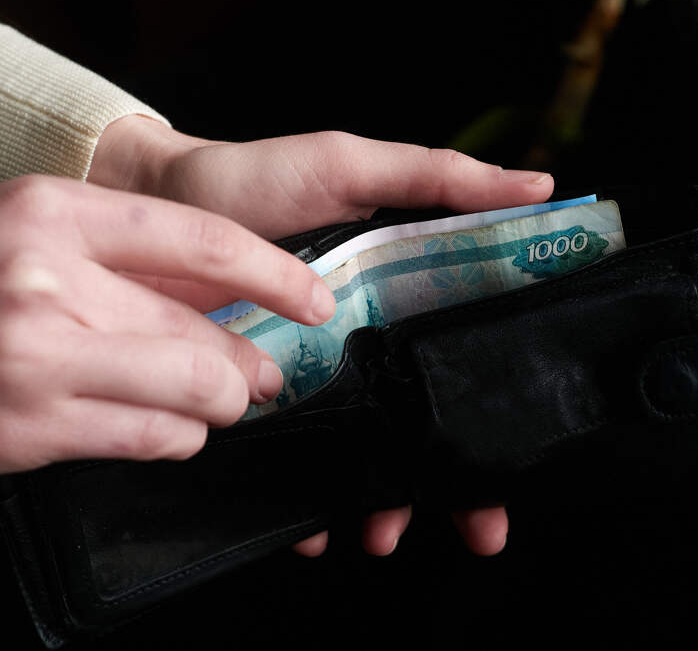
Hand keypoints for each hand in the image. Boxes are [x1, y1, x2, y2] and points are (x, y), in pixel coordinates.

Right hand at [0, 176, 333, 480]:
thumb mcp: (16, 235)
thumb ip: (116, 259)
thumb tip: (220, 294)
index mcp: (51, 212)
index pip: (200, 237)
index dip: (273, 273)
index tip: (311, 299)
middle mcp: (49, 277)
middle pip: (204, 330)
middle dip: (250, 364)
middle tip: (261, 376)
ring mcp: (40, 357)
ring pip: (193, 392)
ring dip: (217, 406)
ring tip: (209, 405)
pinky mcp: (32, 427)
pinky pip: (152, 439)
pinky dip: (175, 438)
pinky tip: (162, 429)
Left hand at [90, 116, 549, 557]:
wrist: (158, 203)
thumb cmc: (259, 178)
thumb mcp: (352, 167)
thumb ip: (438, 179)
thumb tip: (539, 189)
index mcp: (407, 291)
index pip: (468, 355)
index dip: (502, 404)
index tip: (528, 453)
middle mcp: (369, 343)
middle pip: (428, 422)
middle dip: (458, 484)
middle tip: (481, 528)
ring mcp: (317, 376)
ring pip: (369, 454)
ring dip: (387, 502)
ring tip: (386, 530)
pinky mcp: (262, 397)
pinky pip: (294, 461)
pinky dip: (308, 504)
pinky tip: (317, 529)